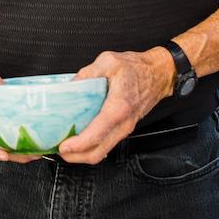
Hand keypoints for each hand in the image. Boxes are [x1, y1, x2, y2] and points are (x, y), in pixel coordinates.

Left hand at [55, 48, 173, 164]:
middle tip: (58, 149)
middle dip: (75, 156)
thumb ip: (87, 73)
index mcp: (118, 107)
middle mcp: (123, 123)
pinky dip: (91, 148)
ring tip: (65, 147)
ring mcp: (125, 128)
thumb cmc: (138, 68)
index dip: (78, 144)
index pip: (97, 134)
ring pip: (102, 152)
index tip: (63, 146)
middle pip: (98, 152)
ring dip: (82, 154)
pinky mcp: (124, 129)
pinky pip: (106, 144)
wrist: (159, 74)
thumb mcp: (109, 61)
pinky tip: (80, 140)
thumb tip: (70, 84)